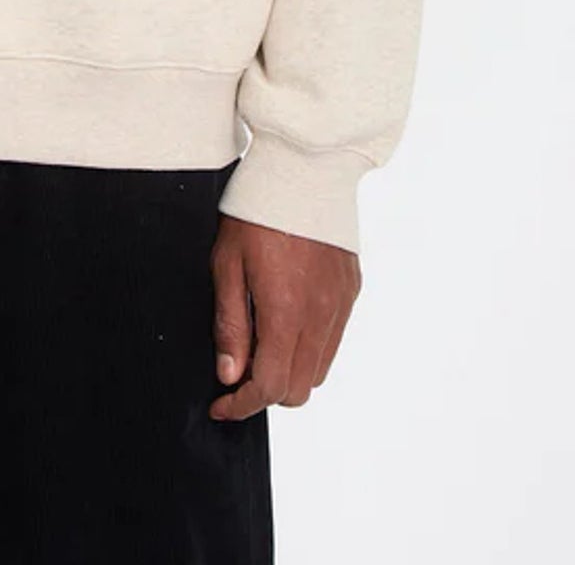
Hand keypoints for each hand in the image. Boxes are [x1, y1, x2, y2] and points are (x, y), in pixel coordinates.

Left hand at [208, 211, 360, 419]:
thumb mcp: (227, 264)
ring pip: (319, 369)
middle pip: (298, 389)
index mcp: (286, 311)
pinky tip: (288, 319)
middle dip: (266, 391)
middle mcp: (321, 315)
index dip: (242, 405)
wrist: (304, 168)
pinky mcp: (352, 291)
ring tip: (262, 341)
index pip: (270, 386)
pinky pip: (334, 339)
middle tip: (239, 370)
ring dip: (290, 371)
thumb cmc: (258, 211)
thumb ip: (231, 324)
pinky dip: (310, 346)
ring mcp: (341, 305)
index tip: (222, 405)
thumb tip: (230, 374)